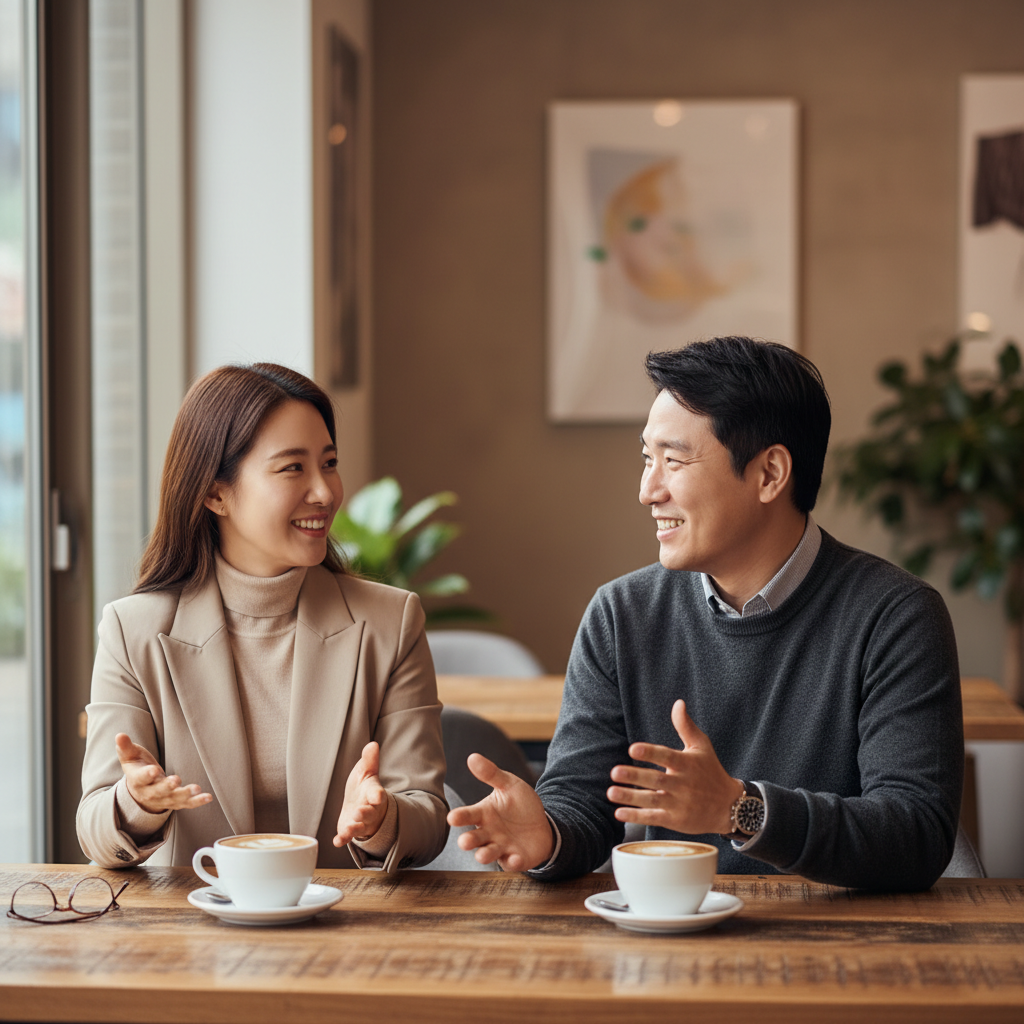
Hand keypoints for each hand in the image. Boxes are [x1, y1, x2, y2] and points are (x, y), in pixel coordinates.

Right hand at [116, 733, 211, 813]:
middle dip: (167, 787)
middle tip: (176, 780)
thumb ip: (125, 747)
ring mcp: (164, 799)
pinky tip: (208, 797)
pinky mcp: (175, 802)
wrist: (140, 792)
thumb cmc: (137, 768)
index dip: (147, 775)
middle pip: (158, 791)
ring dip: (185, 795)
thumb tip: (119, 735)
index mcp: (138, 780)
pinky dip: (197, 802)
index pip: (141, 778)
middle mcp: (150, 792)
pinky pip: (186, 804)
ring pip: (174, 799)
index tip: (154, 770)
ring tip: (196, 789)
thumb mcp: (130, 757)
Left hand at [334, 742, 388, 846]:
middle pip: (370, 813)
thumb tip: (372, 744)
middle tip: (358, 812)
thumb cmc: (365, 788)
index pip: (377, 793)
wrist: (363, 806)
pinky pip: (348, 836)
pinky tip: (337, 841)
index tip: (377, 796)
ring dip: (355, 828)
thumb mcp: (366, 772)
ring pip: (360, 827)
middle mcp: (370, 810)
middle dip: (365, 813)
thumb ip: (369, 760)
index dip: (377, 795)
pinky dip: (343, 839)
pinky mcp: (350, 830)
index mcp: (374, 793)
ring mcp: (361, 822)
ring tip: (348, 828)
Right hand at [445, 754, 553, 870]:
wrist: (542, 823)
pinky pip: (511, 862)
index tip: (452, 818)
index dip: (460, 817)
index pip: (468, 815)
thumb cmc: (519, 804)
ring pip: (488, 853)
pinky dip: (512, 862)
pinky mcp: (515, 858)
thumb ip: (491, 774)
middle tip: (464, 842)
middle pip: (474, 838)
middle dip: (468, 841)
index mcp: (484, 814)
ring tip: (482, 855)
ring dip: (484, 855)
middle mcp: (488, 833)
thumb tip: (472, 756)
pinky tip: (514, 858)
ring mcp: (501, 847)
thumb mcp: (509, 785)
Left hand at [606, 700, 743, 833]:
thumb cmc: (711, 772)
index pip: (667, 757)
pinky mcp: (676, 820)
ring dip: (630, 797)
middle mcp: (683, 784)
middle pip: (656, 780)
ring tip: (611, 792)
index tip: (633, 749)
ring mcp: (679, 804)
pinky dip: (637, 817)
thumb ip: (686, 726)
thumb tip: (678, 703)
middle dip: (635, 777)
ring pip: (652, 800)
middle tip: (614, 772)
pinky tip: (619, 813)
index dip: (650, 753)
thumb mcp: (702, 747)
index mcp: (687, 764)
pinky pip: (654, 818)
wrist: (729, 806)